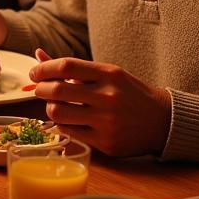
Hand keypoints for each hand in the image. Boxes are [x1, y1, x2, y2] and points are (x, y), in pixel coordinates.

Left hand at [29, 49, 171, 157]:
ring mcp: (107, 121)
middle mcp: (108, 97)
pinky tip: (69, 121)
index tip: (35, 73)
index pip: (65, 66)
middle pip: (56, 91)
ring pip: (57, 114)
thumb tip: (39, 55)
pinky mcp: (106, 143)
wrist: (164, 121)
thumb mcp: (106, 74)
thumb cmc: (128, 93)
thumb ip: (73, 68)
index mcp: (109, 74)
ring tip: (57, 106)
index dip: (43, 68)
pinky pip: (69, 132)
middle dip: (40, 89)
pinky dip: (63, 125)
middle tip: (41, 90)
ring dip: (50, 109)